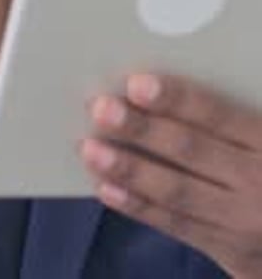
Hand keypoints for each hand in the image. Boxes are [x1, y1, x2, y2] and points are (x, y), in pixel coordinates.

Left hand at [80, 74, 261, 278]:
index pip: (217, 115)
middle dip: (140, 128)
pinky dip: (139, 206)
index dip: (175, 99)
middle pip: (189, 150)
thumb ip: (231, 119)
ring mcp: (242, 221)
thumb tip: (163, 90)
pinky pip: (178, 226)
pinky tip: (107, 188)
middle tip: (100, 108)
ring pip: (177, 191)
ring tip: (90, 149)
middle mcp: (257, 181)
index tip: (136, 83)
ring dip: (129, 168)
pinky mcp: (230, 251)